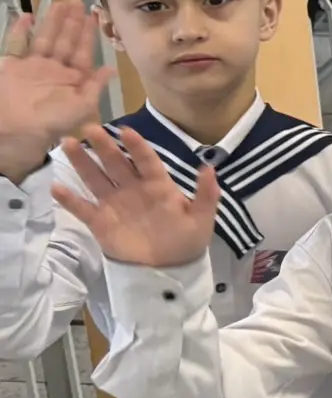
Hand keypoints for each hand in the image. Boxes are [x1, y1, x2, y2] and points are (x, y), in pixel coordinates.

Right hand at [0, 2, 111, 181]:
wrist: (16, 129)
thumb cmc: (52, 121)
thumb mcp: (82, 107)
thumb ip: (95, 86)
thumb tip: (111, 69)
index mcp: (71, 79)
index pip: (82, 52)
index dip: (88, 35)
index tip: (94, 16)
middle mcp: (52, 70)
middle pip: (64, 40)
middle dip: (71, 22)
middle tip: (78, 2)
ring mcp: (31, 66)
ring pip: (44, 37)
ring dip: (52, 21)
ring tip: (60, 3)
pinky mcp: (11, 65)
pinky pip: (15, 43)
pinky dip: (19, 30)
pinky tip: (26, 15)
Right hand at [52, 125, 216, 266]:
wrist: (168, 270)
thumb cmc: (187, 240)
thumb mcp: (202, 218)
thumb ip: (206, 194)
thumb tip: (209, 167)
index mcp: (158, 186)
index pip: (146, 161)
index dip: (137, 146)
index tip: (126, 131)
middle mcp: (133, 189)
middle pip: (116, 163)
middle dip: (104, 145)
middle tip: (90, 127)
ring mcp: (115, 204)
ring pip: (95, 178)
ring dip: (82, 162)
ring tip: (68, 142)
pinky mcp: (101, 222)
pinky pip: (82, 208)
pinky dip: (70, 200)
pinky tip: (57, 188)